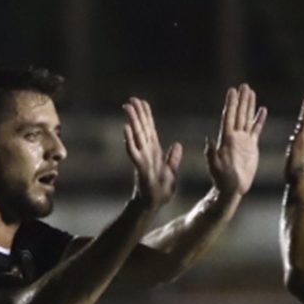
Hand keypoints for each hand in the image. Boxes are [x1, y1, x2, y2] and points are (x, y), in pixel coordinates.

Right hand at [123, 97, 181, 212]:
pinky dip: (129, 140)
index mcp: (154, 151)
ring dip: (131, 121)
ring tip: (126, 107)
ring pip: (136, 136)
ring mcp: (142, 158)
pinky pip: (133, 151)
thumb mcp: (172, 172)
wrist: (154, 205)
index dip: (146, 115)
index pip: (150, 129)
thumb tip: (177, 144)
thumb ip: (173, 158)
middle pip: (141, 128)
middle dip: (137, 113)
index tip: (141, 101)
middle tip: (131, 99)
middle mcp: (146, 152)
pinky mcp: (140, 167)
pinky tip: (125, 128)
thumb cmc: (161, 190)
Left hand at [205, 83, 267, 197]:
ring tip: (251, 92)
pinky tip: (262, 109)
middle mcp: (234, 137)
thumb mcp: (214, 166)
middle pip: (238, 114)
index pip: (229, 117)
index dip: (231, 104)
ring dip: (249, 105)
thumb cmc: (221, 180)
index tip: (232, 90)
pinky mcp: (251, 147)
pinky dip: (259, 120)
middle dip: (241, 100)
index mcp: (225, 139)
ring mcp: (243, 141)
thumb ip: (212, 153)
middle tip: (243, 86)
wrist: (231, 189)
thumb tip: (208, 140)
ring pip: (246, 118)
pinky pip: (256, 130)